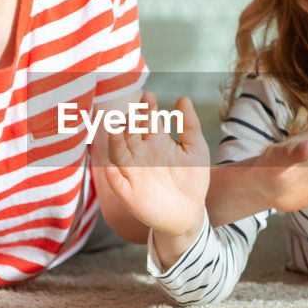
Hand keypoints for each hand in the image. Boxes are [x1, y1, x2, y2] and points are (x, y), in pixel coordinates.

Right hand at [103, 93, 209, 239]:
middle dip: (130, 121)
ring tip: (115, 130)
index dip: (147, 108)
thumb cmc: (192, 178)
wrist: (189, 212)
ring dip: (115, 143)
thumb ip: (189, 125)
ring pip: (119, 155)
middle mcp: (140, 154)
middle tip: (132, 110)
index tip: (149, 96)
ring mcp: (132, 173)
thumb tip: (183, 98)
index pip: (147, 120)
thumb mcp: (196, 149)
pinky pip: (118, 185)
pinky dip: (113, 177)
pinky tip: (111, 169)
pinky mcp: (129, 194)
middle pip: (130, 133)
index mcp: (155, 140)